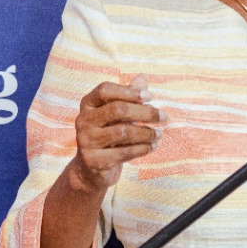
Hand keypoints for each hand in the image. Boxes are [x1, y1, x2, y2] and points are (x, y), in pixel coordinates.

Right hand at [66, 74, 163, 192]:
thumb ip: (128, 96)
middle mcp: (83, 120)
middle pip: (117, 109)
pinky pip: (124, 152)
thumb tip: (143, 78)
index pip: (105, 90)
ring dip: (147, 133)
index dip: (129, 91)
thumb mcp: (117, 114)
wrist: (91, 169)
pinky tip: (153, 146)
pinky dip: (142, 149)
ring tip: (159, 134)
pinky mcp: (94, 160)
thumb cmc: (108, 134)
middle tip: (164, 116)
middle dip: (145, 112)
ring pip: (123, 132)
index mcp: (87, 104)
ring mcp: (86, 141)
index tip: (150, 96)